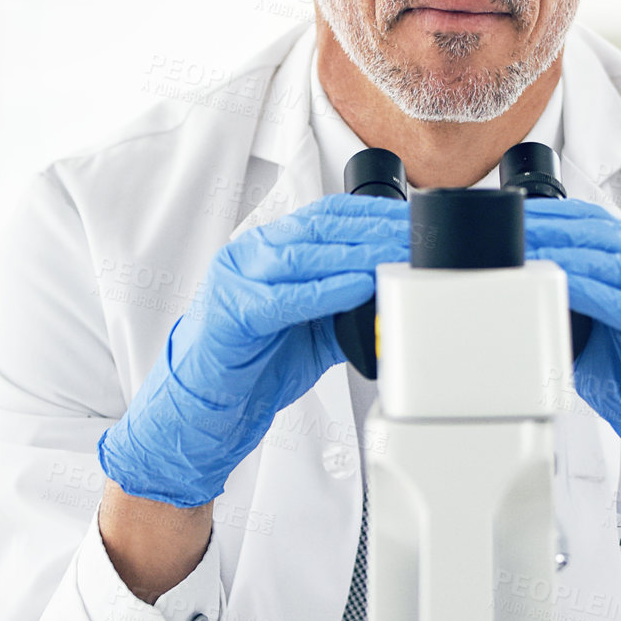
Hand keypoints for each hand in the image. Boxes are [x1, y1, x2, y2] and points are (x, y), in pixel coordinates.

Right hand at [98, 194, 409, 506]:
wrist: (206, 405)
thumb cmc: (253, 363)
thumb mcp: (312, 329)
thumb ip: (345, 307)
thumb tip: (391, 296)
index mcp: (267, 250)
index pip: (325, 216)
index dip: (371, 214)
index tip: (410, 220)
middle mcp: (250, 256)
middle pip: (319, 229)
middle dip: (373, 231)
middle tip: (414, 237)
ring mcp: (237, 281)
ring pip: (304, 257)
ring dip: (357, 255)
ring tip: (395, 256)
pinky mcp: (234, 314)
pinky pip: (287, 298)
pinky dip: (327, 292)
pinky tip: (359, 287)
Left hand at [523, 198, 620, 516]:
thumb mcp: (595, 330)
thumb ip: (567, 305)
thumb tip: (518, 290)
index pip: (597, 222)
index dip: (554, 213)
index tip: (515, 212)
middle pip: (604, 234)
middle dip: (553, 228)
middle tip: (513, 230)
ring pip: (615, 262)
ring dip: (564, 255)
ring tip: (527, 254)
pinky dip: (590, 291)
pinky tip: (560, 285)